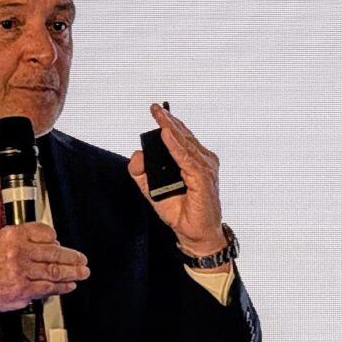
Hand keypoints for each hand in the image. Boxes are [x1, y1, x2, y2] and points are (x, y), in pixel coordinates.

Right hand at [0, 223, 89, 317]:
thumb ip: (20, 238)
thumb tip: (43, 242)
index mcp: (12, 235)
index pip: (45, 232)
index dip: (57, 239)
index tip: (62, 244)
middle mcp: (18, 252)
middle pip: (54, 252)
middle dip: (72, 257)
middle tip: (82, 260)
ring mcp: (21, 271)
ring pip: (54, 270)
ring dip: (72, 272)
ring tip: (81, 272)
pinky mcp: (23, 289)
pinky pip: (48, 287)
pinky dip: (62, 287)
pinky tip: (68, 285)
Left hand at [128, 104, 225, 255]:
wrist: (194, 233)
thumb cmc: (180, 212)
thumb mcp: (151, 190)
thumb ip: (141, 173)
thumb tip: (136, 154)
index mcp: (194, 161)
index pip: (181, 138)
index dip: (169, 123)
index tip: (157, 111)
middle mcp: (202, 162)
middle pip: (183, 136)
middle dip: (168, 121)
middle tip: (155, 108)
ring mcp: (204, 169)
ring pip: (184, 144)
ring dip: (171, 129)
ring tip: (160, 117)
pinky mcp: (202, 178)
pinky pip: (186, 158)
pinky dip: (175, 146)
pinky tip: (166, 135)